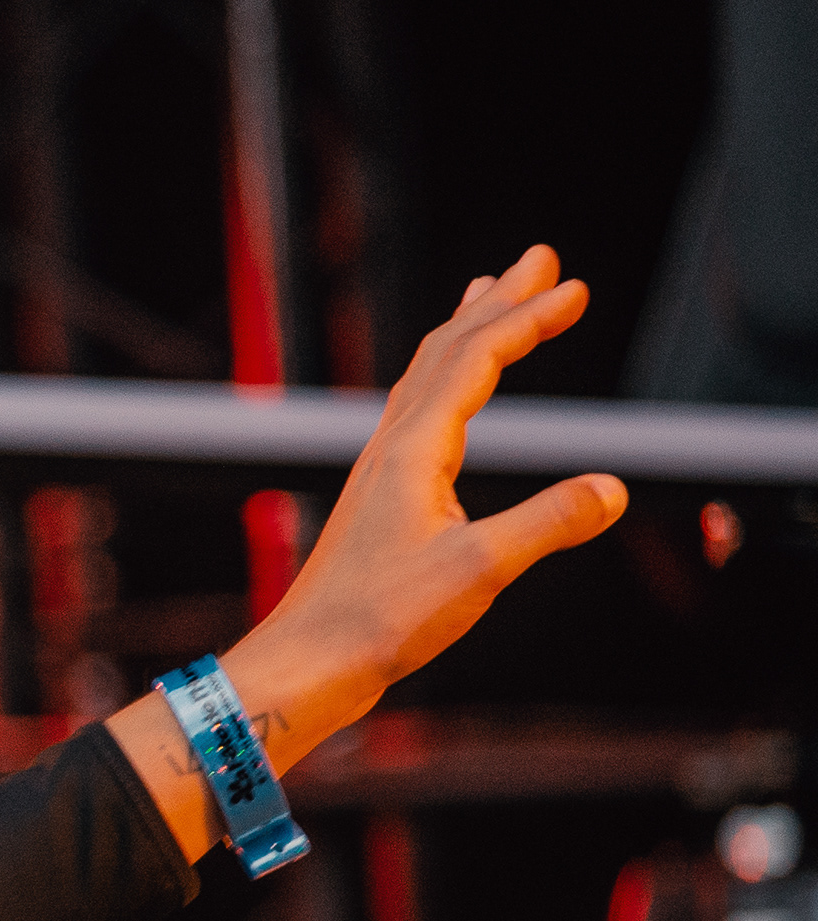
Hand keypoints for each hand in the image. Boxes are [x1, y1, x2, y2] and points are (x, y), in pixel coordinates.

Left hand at [228, 243, 625, 755]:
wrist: (308, 662)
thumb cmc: (378, 620)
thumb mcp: (479, 571)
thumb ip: (547, 524)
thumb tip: (611, 490)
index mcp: (414, 451)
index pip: (476, 360)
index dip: (527, 318)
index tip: (573, 286)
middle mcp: (392, 448)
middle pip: (447, 352)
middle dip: (498, 303)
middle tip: (538, 258)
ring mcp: (381, 473)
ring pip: (426, 379)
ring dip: (466, 334)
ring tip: (489, 297)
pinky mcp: (380, 502)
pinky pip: (416, 417)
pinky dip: (442, 383)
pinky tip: (447, 401)